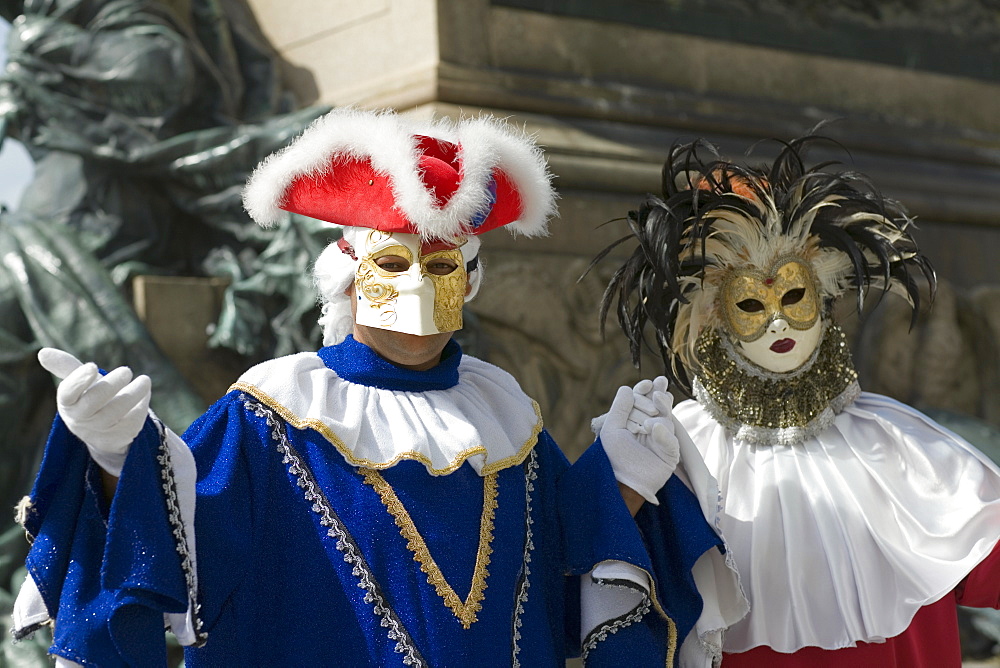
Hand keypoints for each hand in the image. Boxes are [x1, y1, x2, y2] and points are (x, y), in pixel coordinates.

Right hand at [38, 348, 151, 476]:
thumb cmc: (91, 398)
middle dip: (111, 385)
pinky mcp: (121, 435)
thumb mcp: (80, 383)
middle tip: (126, 370)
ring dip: (132, 393)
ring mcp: (101, 430)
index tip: (92, 366)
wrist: (105, 432)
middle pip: (93, 402)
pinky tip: (144, 393)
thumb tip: (42, 352)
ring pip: (116, 411)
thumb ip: (66, 367)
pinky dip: (141, 404)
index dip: (79, 380)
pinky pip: (133, 419)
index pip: (67, 393)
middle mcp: (81, 419)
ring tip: (144, 380)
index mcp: (68, 403)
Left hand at [597, 376, 679, 504]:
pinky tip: (655, 428)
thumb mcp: (612, 429)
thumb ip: (619, 408)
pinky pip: (671, 441)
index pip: (645, 399)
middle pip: (659, 405)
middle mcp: (651, 426)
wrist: (624, 481)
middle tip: (655, 394)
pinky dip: (664, 434)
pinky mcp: (670, 453)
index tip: (648, 384)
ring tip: (647, 422)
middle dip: (657, 397)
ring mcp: (662, 439)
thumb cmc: (615, 456)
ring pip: (667, 419)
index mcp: (637, 420)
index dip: (646, 390)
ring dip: (659, 415)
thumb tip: (627, 388)